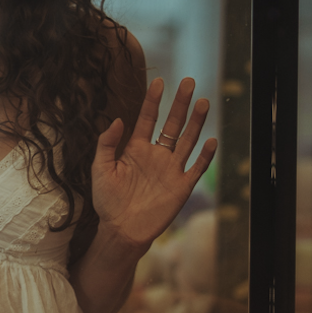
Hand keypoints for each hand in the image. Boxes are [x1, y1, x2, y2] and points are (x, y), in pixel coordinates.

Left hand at [91, 77, 216, 250]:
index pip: (148, 119)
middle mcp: (157, 155)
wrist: (121, 231)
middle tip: (189, 82)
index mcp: (137, 149)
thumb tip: (118, 119)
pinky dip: (205, 155)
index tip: (159, 81)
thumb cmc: (107, 201)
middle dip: (181, 103)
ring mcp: (171, 170)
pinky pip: (196, 168)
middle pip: (172, 124)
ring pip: (187, 141)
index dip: (153, 100)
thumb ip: (107, 144)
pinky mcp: (182, 187)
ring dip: (196, 122)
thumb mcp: (101, 169)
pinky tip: (210, 140)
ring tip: (203, 102)